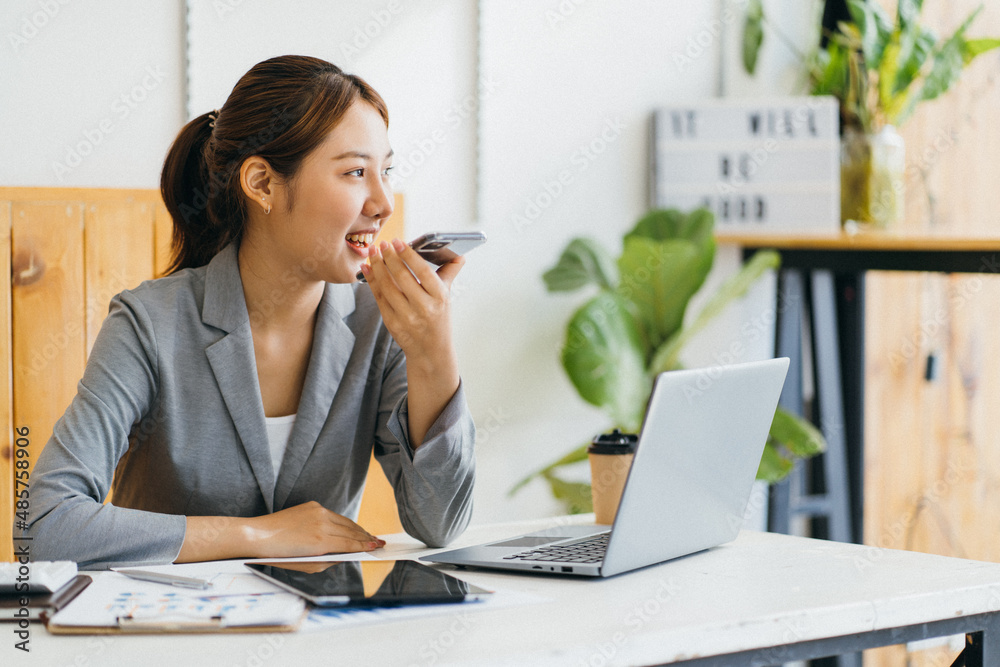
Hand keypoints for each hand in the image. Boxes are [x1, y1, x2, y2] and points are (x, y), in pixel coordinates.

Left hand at [244, 501, 385, 557]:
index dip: (366, 546)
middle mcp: (322, 524)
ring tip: (367, 534)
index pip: (350, 543)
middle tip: (378, 541)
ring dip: (357, 528)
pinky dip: (342, 522)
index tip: (377, 547)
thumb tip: (344, 557)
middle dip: (366, 537)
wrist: (259, 535)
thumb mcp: (306, 566)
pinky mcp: (313, 506)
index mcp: (321, 542)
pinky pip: (333, 515)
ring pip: (344, 521)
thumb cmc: (280, 555)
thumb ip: (328, 562)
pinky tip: (349, 526)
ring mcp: (318, 512)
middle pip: (351, 530)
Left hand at [361, 238, 462, 364]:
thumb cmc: (439, 318)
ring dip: (377, 267)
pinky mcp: (393, 324)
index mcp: (439, 297)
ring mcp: (407, 317)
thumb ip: (449, 273)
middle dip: (389, 257)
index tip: (397, 241)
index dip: (408, 255)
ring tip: (373, 252)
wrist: (431, 351)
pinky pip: (379, 298)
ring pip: (387, 287)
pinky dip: (371, 281)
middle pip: (402, 277)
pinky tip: (368, 268)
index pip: (422, 271)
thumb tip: (459, 255)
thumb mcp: (446, 297)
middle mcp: (423, 308)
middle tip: (382, 243)